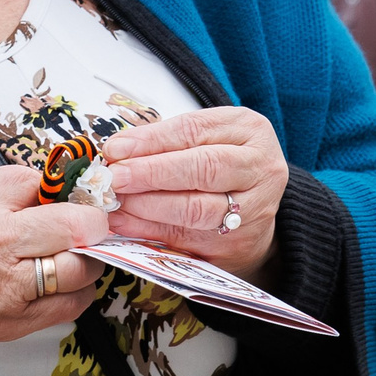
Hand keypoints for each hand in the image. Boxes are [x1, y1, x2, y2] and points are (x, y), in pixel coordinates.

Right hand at [0, 164, 110, 349]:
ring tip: (72, 257)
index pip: (46, 184)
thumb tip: (54, 190)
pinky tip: (62, 285)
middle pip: (75, 225)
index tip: (70, 199)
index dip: (63, 191)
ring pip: (80, 269)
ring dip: (86, 261)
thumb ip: (3, 190)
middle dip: (90, 224)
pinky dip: (76, 293)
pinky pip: (70, 305)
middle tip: (88, 227)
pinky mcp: (12, 321)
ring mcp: (5, 285)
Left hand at [97, 106, 289, 280]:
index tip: (116, 149)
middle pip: (203, 168)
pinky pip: (187, 238)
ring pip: (196, 208)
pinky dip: (149, 229)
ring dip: (147, 205)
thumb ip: (164, 142)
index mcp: (250, 131)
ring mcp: (253, 210)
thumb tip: (117, 151)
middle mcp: (260, 168)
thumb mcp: (203, 140)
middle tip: (115, 177)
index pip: (196, 131)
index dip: (152, 140)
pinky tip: (125, 222)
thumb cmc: (219, 167)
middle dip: (151, 172)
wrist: (253, 214)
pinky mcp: (238, 244)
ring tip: (116, 201)